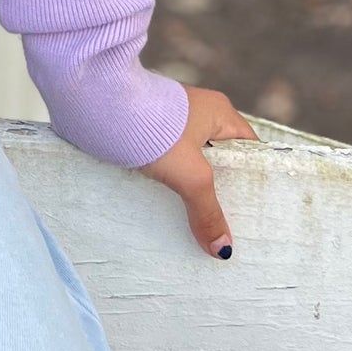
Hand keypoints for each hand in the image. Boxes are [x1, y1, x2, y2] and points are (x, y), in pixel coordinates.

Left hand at [140, 86, 258, 257]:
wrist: (94, 101)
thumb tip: (223, 249)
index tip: (256, 213)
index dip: (254, 181)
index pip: (249, 150)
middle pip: (220, 160)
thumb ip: (207, 210)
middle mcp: (198, 113)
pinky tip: (166, 207)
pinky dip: (169, 182)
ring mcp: (170, 122)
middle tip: (228, 227)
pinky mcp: (146, 130)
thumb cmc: (151, 129)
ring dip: (191, 189)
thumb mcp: (188, 174)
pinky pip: (167, 162)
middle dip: (221, 191)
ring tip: (198, 225)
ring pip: (190, 163)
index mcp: (219, 113)